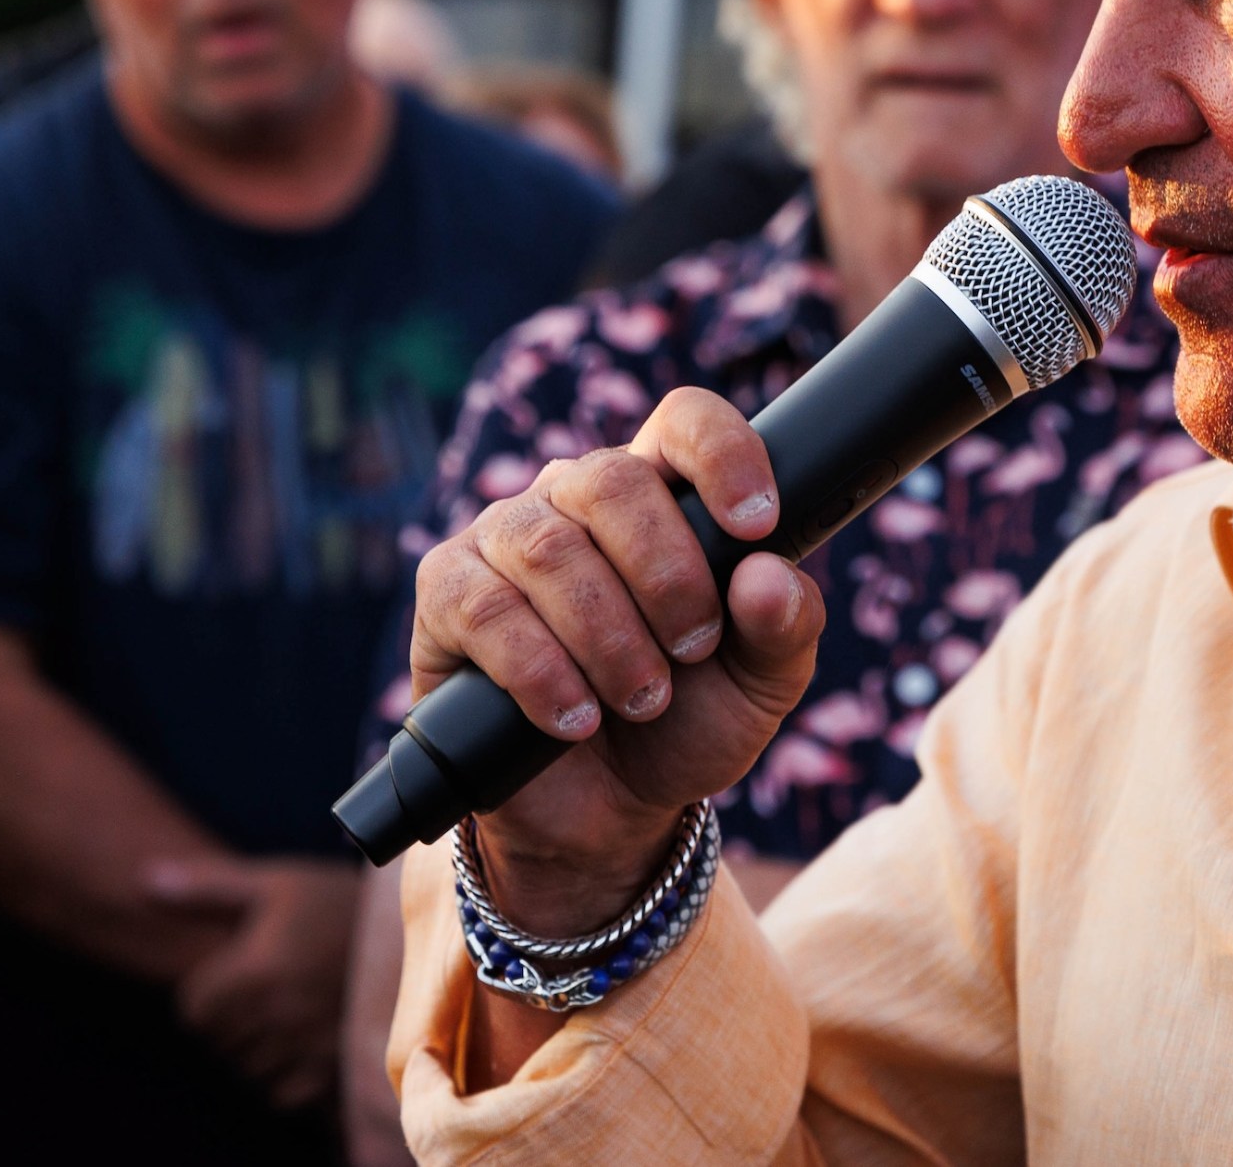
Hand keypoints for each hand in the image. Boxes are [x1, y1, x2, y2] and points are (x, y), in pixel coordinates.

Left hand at [147, 855, 359, 1109]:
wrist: (419, 930)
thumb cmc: (337, 902)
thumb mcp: (274, 884)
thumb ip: (206, 887)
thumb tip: (143, 880)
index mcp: (256, 968)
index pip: (193, 1009)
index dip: (206, 993)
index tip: (234, 975)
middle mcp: (278, 1012)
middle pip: (219, 1041)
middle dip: (231, 1020)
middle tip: (265, 992)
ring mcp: (307, 1045)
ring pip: (248, 1069)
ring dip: (257, 1049)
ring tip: (287, 1014)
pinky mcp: (333, 1069)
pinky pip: (282, 1092)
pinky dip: (285, 1075)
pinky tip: (305, 1040)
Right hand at [407, 388, 823, 935]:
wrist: (609, 811)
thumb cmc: (689, 722)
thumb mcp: (761, 685)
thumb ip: (786, 626)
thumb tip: (769, 575)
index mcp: (662, 494)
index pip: (685, 422)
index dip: (722, 454)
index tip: (757, 526)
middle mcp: (574, 497)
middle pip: (612, 481)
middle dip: (667, 576)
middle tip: (692, 651)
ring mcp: (502, 539)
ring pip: (549, 550)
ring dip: (609, 637)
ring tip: (643, 700)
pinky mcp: (446, 597)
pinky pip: (485, 610)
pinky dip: (541, 671)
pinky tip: (575, 719)